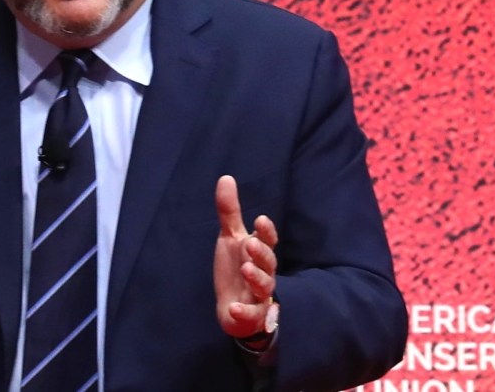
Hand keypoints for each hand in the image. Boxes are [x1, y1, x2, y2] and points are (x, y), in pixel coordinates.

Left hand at [213, 175, 277, 338]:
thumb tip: (226, 178)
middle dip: (261, 252)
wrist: (233, 307)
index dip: (266, 231)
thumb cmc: (236, 268)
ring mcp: (259, 295)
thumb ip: (230, 212)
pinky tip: (234, 307)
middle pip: (269, 262)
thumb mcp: (230, 238)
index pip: (268, 240)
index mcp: (259, 253)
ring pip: (264, 286)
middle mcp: (263, 272)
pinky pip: (251, 314)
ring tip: (246, 268)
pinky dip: (244, 311)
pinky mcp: (251, 315)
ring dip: (257, 277)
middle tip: (250, 243)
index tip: (260, 220)